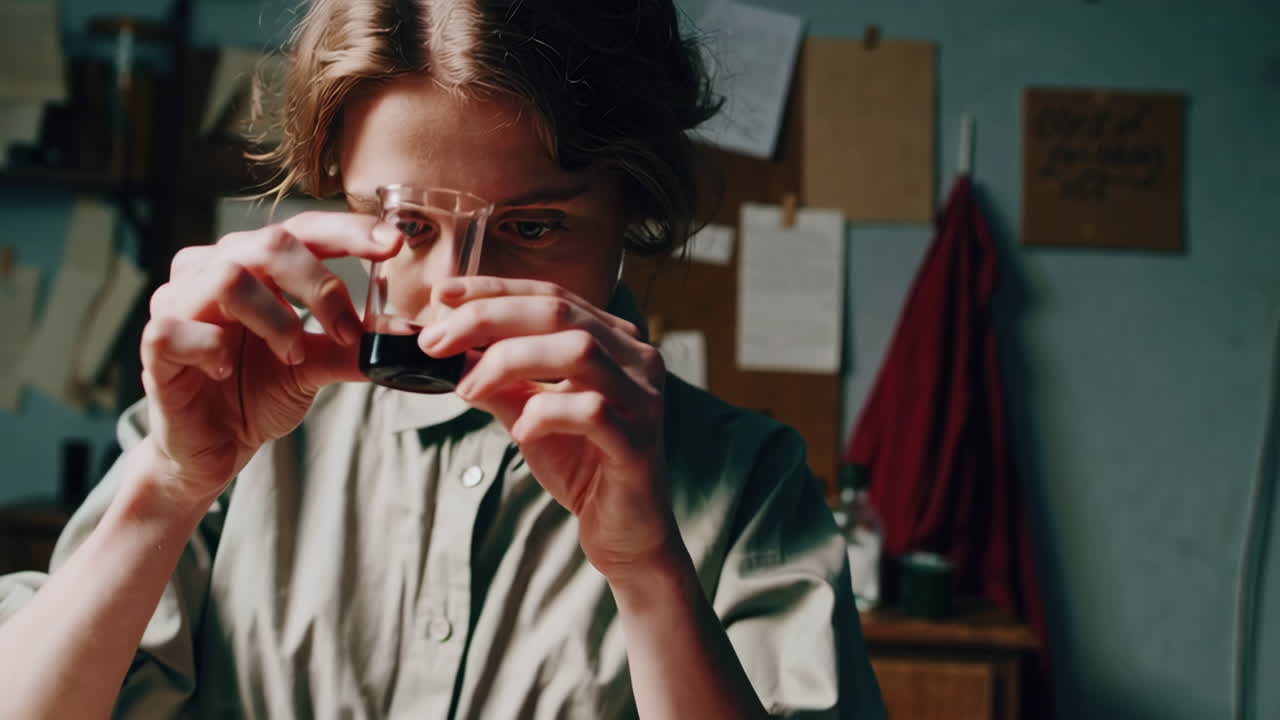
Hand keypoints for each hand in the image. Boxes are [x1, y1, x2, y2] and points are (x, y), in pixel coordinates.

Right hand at [140, 212, 399, 502]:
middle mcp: (212, 270)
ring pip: (228, 277)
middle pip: (270, 243)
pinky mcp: (156, 345)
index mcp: (254, 265)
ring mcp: (178, 304)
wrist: (212, 450)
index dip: (349, 231)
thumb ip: (354, 345)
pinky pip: (179, 328)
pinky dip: (214, 347)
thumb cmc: (256, 393)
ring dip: (276, 319)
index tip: (393, 245)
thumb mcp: (315, 366)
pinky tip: (229, 370)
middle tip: (346, 329)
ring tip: (292, 356)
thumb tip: (408, 336)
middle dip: (320, 284)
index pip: (302, 230)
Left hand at [420, 277, 675, 579]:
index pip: (551, 295)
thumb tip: (446, 347)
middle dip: (488, 319)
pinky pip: (591, 410)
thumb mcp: (528, 412)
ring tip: (468, 388)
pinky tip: (520, 432)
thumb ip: (497, 378)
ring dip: (510, 361)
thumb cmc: (582, 464)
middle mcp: (636, 358)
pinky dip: (545, 414)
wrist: (624, 530)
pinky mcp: (639, 441)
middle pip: (559, 311)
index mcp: (613, 339)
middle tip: (436, 342)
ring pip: (578, 350)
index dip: (494, 289)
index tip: (442, 295)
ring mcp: (643, 398)